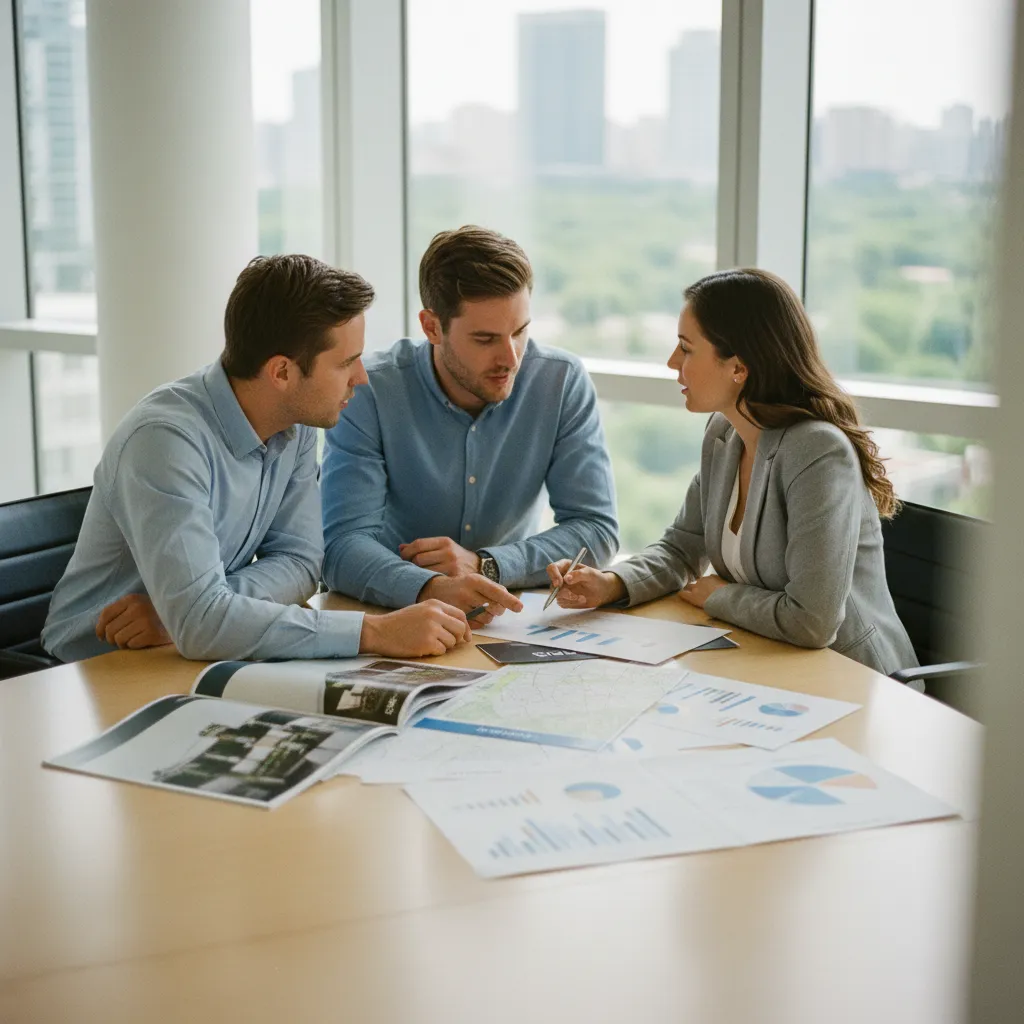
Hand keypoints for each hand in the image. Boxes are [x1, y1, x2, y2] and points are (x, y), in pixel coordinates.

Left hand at [95, 594, 173, 649]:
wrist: (181, 619)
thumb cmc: (155, 616)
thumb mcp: (138, 606)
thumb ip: (121, 612)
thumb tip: (100, 629)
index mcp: (131, 599)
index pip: (106, 614)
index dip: (99, 628)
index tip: (101, 637)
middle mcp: (137, 608)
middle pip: (110, 630)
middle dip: (112, 639)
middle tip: (121, 641)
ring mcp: (145, 620)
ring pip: (119, 639)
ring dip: (124, 643)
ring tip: (134, 640)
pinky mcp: (152, 632)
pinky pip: (132, 644)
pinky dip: (135, 646)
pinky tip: (143, 641)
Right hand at [358, 599, 472, 657]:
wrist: (379, 631)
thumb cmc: (400, 623)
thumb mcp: (421, 611)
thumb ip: (440, 616)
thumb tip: (462, 631)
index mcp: (435, 604)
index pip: (461, 615)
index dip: (466, 628)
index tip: (465, 637)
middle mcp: (435, 614)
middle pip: (461, 629)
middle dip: (457, 639)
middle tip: (446, 643)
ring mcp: (432, 628)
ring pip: (452, 642)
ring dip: (443, 646)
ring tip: (427, 642)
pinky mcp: (427, 643)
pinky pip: (442, 651)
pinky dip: (434, 652)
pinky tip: (422, 647)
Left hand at [399, 536, 480, 576]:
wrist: (481, 568)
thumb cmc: (456, 558)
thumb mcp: (443, 547)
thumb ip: (423, 547)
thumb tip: (400, 547)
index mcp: (445, 542)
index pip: (418, 544)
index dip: (407, 552)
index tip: (403, 557)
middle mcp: (448, 552)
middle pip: (419, 559)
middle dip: (411, 564)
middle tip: (410, 569)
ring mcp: (452, 566)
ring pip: (424, 571)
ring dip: (418, 575)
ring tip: (417, 576)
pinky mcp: (454, 579)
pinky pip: (433, 581)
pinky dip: (427, 582)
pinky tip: (426, 583)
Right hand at [417, 574, 522, 625]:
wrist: (432, 589)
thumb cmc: (459, 587)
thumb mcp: (474, 582)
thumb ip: (491, 589)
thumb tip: (509, 601)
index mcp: (474, 580)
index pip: (496, 591)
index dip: (509, 600)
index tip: (519, 607)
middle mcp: (467, 592)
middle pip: (494, 607)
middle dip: (498, 610)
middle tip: (493, 608)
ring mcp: (459, 605)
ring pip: (486, 619)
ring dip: (487, 618)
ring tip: (477, 611)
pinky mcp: (455, 617)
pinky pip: (475, 626)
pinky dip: (477, 624)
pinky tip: (470, 617)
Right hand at [545, 561, 625, 608]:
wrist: (602, 591)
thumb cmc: (596, 578)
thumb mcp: (590, 574)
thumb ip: (579, 574)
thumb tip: (566, 578)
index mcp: (565, 566)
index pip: (552, 568)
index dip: (553, 575)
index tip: (559, 584)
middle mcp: (560, 577)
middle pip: (552, 585)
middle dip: (563, 593)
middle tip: (574, 596)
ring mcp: (561, 589)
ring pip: (557, 596)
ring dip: (570, 599)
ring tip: (583, 598)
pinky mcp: (564, 598)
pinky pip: (562, 603)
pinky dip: (572, 603)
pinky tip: (581, 600)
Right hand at [677, 574, 728, 608]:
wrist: (727, 598)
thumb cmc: (716, 607)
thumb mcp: (704, 607)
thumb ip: (698, 601)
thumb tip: (698, 600)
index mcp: (693, 597)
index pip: (682, 593)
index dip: (683, 593)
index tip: (683, 594)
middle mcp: (696, 587)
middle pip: (689, 586)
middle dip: (692, 588)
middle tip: (697, 591)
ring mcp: (704, 580)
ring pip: (699, 581)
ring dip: (702, 584)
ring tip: (708, 588)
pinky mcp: (712, 576)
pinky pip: (709, 578)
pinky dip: (711, 580)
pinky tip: (716, 584)